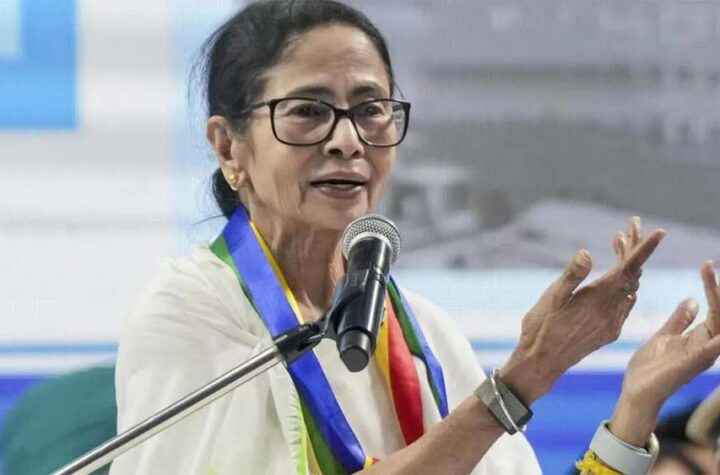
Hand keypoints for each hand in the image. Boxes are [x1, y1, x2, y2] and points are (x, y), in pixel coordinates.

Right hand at [500, 217, 664, 402]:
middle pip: (633, 274)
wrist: (542, 362)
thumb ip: (571, 275)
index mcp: (598, 299)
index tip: (659, 232)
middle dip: (634, 249)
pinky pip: (626, 301)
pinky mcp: (609, 330)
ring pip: (631, 287)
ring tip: (620, 243)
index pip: (628, 268)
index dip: (644, 248)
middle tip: (630, 225)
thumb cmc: (541, 328)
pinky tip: (618, 277)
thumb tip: (587, 252)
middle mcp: (612, 311)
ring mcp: (613, 322)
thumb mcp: (551, 298)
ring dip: (629, 265)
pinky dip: (625, 284)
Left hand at [609, 261, 719, 445]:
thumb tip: (693, 300)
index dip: (712, 286)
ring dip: (719, 305)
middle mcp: (706, 346)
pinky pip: (709, 349)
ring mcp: (700, 355)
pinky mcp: (689, 364)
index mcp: (699, 338)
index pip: (714, 307)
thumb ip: (680, 320)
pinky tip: (719, 332)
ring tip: (719, 285)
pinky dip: (717, 339)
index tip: (706, 264)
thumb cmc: (650, 367)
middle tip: (709, 266)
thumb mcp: (665, 336)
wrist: (636, 392)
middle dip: (718, 291)